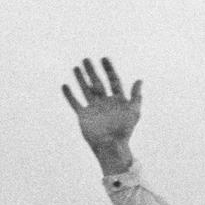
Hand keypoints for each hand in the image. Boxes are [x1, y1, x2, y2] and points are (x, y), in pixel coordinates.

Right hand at [62, 57, 141, 173]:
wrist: (111, 145)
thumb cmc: (125, 130)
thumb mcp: (133, 112)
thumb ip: (136, 96)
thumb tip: (140, 80)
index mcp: (117, 100)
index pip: (113, 80)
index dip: (109, 69)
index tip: (104, 58)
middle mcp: (105, 102)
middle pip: (98, 82)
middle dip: (92, 71)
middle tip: (86, 59)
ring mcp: (93, 108)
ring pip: (86, 90)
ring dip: (80, 79)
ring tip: (76, 67)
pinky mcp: (84, 115)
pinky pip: (75, 103)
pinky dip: (69, 95)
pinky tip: (65, 85)